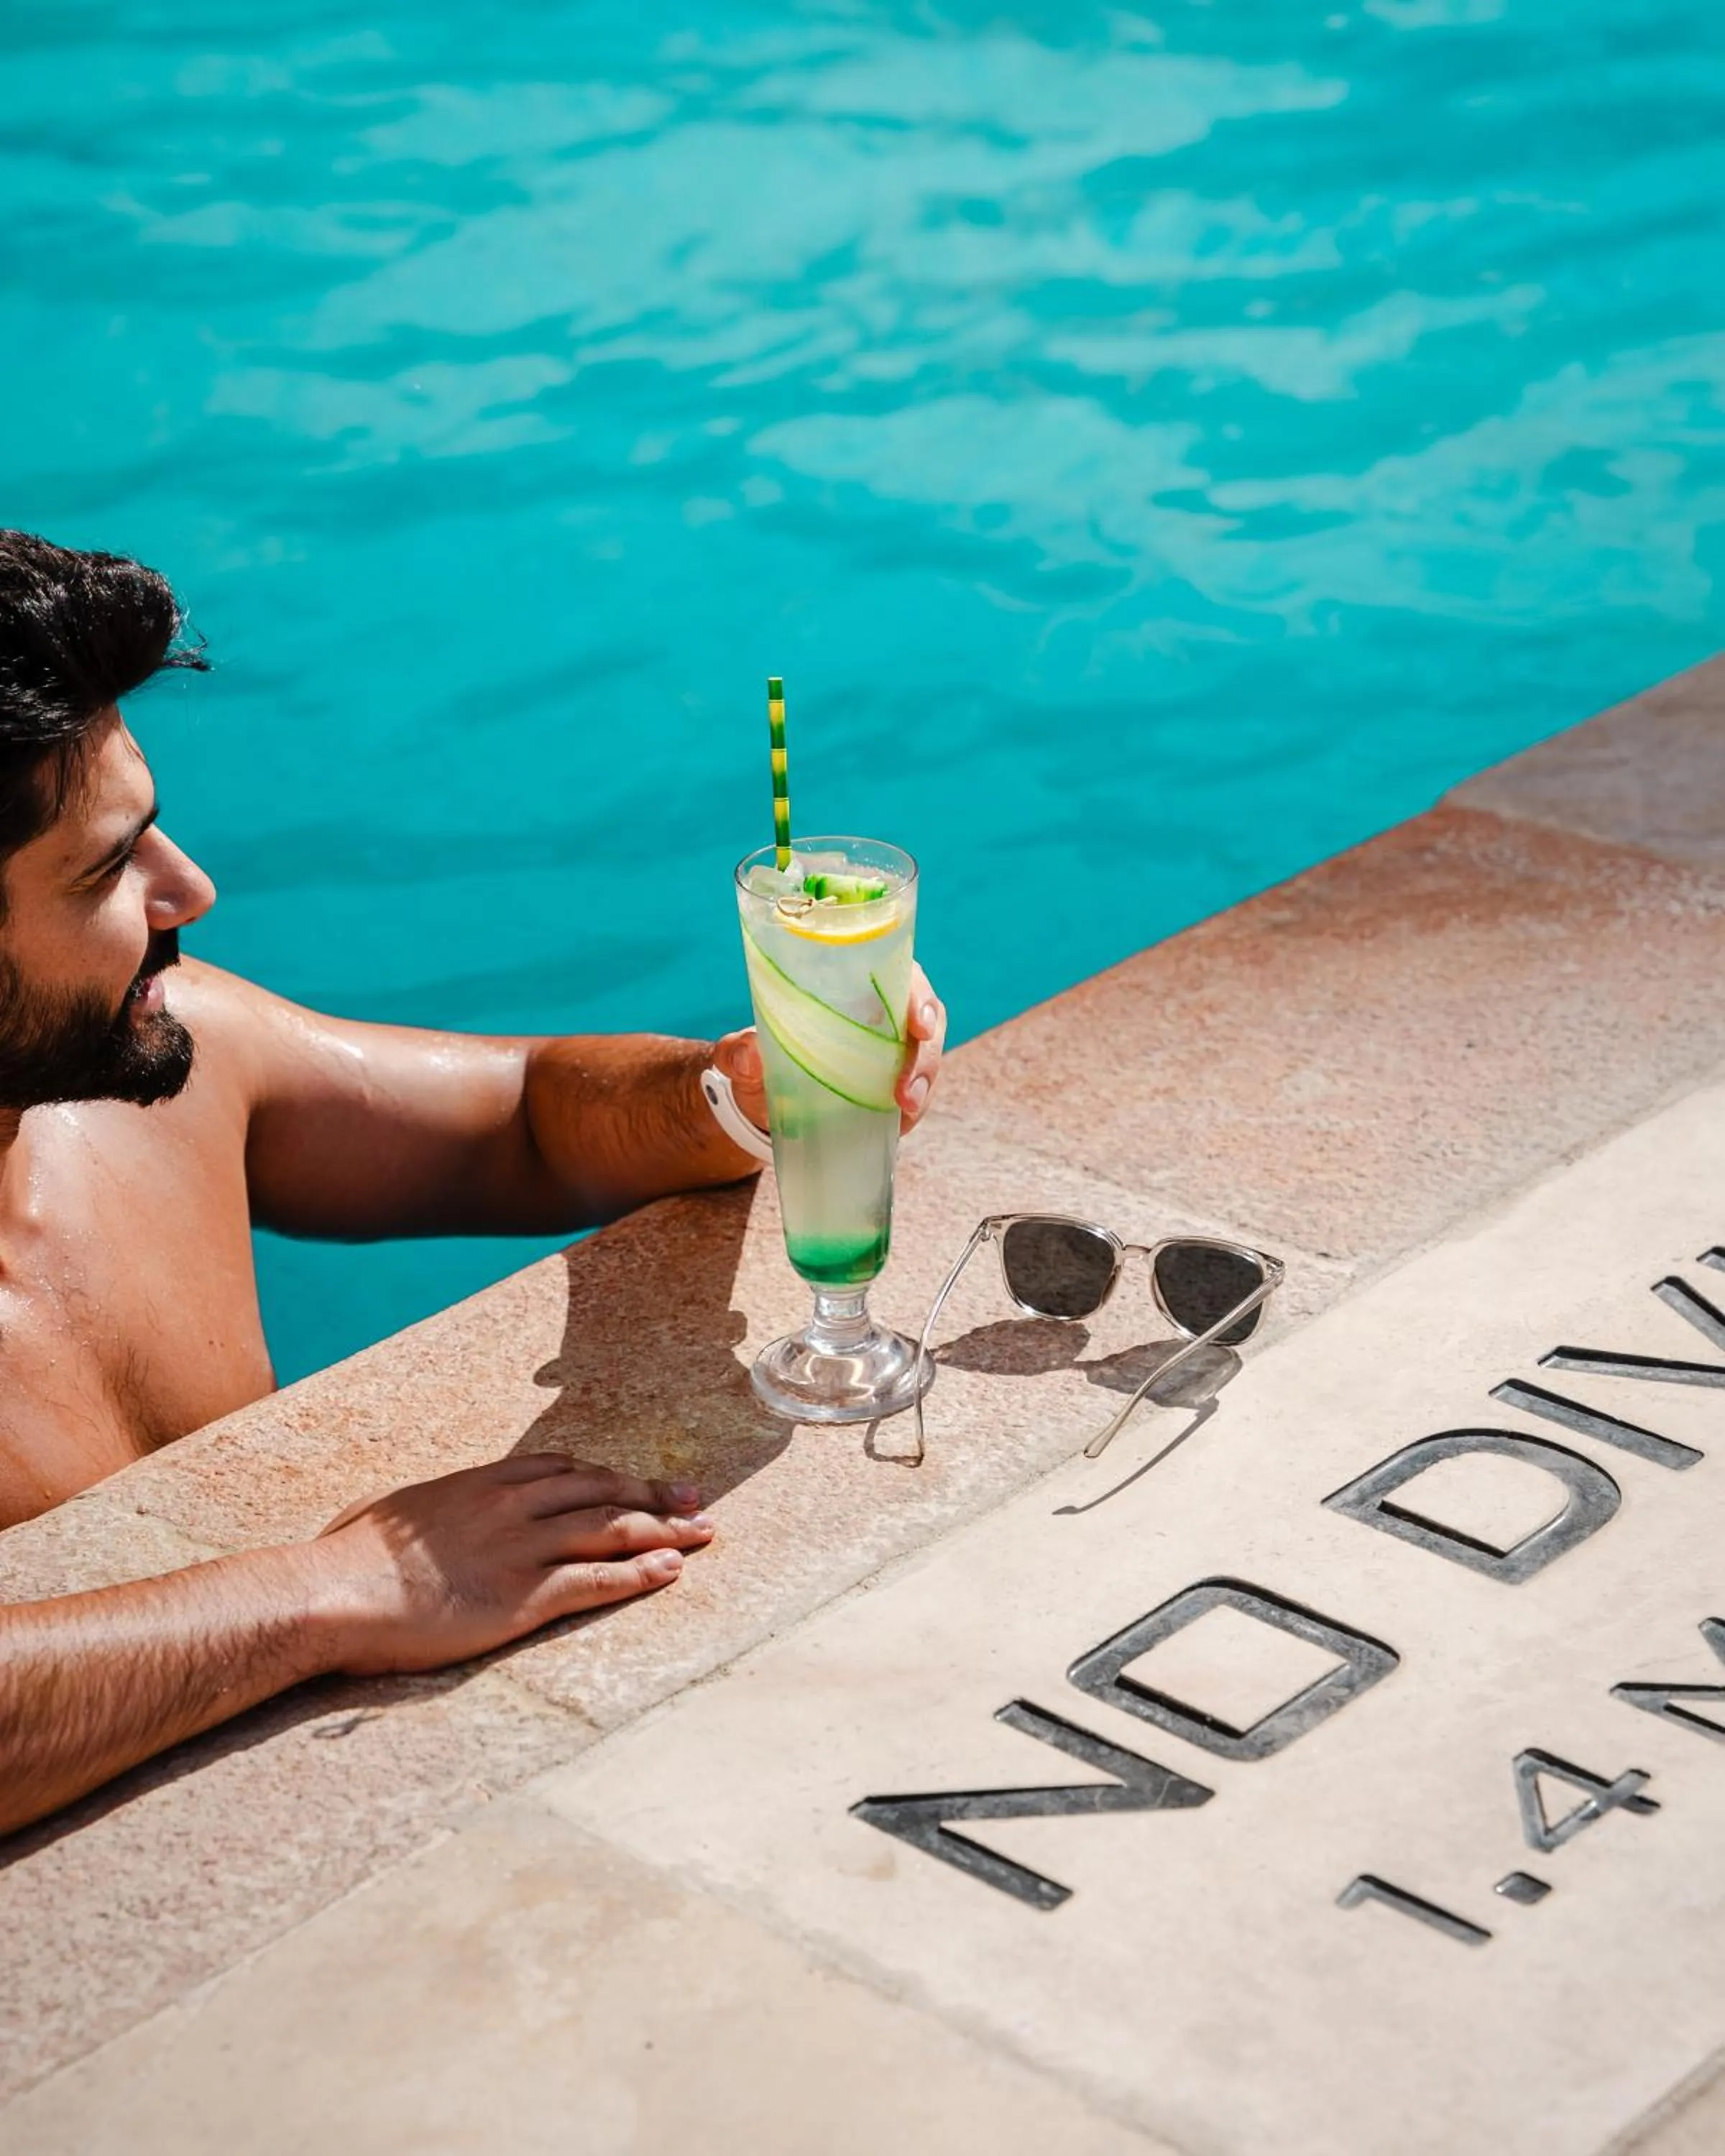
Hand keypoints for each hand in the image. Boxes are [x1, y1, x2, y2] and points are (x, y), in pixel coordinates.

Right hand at [310, 1454, 713, 1674]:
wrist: (336, 1592)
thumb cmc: (349, 1558)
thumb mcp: (391, 1515)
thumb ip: (421, 1512)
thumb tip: (410, 1516)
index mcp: (481, 1482)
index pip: (562, 1469)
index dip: (606, 1475)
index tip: (633, 1480)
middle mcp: (512, 1506)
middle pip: (601, 1491)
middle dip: (653, 1493)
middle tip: (693, 1498)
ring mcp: (523, 1549)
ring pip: (612, 1529)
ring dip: (665, 1529)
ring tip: (703, 1532)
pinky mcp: (526, 1596)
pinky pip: (599, 1580)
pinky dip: (642, 1573)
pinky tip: (673, 1569)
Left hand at [712, 962, 947, 1136]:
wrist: (763, 1097)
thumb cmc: (759, 1059)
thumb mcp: (743, 1054)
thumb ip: (739, 1052)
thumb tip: (748, 1054)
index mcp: (855, 981)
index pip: (903, 976)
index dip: (920, 998)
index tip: (919, 1026)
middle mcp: (883, 1008)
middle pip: (928, 1019)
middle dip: (926, 1056)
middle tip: (904, 1092)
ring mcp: (895, 1046)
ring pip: (928, 1057)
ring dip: (924, 1085)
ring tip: (904, 1113)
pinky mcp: (896, 1079)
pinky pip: (919, 1090)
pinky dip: (915, 1108)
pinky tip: (899, 1126)